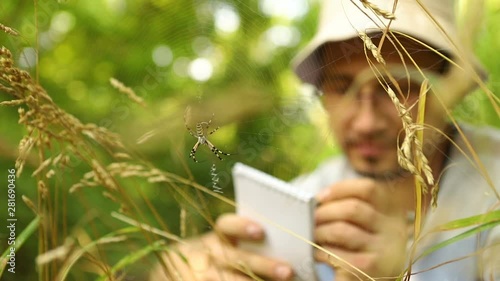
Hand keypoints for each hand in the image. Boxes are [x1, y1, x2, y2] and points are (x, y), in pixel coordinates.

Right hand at [150, 213, 293, 280]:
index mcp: (212, 239)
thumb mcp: (212, 248)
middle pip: (236, 258)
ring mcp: (201, 275)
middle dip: (263, 265)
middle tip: (287, 270)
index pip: (226, 226)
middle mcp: (205, 256)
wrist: (171, 275)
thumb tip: (278, 247)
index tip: (260, 231)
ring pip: (230, 280)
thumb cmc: (204, 260)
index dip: (242, 227)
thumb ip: (237, 246)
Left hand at [314, 178, 408, 280]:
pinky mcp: (369, 269)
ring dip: (320, 231)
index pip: (368, 189)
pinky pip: (338, 255)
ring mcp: (383, 250)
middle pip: (352, 208)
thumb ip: (350, 210)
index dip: (340, 189)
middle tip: (309, 218)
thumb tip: (318, 202)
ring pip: (342, 231)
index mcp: (392, 211)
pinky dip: (322, 252)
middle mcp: (393, 229)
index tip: (319, 197)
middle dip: (324, 212)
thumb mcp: (368, 225)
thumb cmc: (364, 249)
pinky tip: (317, 253)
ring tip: (312, 235)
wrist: (376, 280)